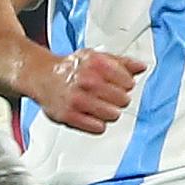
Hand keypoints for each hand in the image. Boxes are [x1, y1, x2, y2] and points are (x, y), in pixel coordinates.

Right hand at [27, 49, 147, 133]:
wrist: (43, 76)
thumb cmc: (71, 67)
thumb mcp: (97, 57)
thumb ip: (122, 62)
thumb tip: (141, 67)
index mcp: (95, 63)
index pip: (127, 81)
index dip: (127, 84)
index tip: (122, 85)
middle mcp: (86, 80)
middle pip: (122, 99)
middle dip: (120, 99)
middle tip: (111, 97)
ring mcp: (77, 99)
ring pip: (112, 114)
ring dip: (110, 112)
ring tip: (101, 106)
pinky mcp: (69, 116)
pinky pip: (98, 127)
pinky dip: (98, 124)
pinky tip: (92, 115)